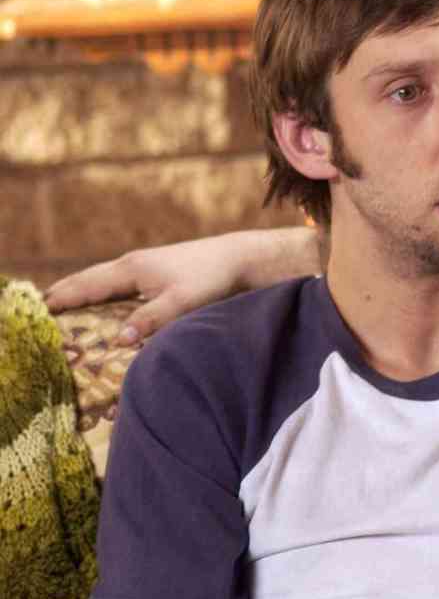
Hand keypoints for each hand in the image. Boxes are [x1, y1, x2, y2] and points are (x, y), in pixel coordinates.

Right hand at [43, 227, 319, 343]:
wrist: (241, 258)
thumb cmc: (213, 278)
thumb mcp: (183, 302)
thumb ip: (152, 320)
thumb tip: (118, 340)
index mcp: (132, 269)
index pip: (86, 286)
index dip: (61, 299)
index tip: (37, 311)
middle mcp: (133, 264)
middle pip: (88, 279)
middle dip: (63, 293)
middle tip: (38, 309)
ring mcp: (145, 266)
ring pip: (103, 280)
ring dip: (81, 291)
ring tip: (60, 304)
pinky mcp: (158, 272)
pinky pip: (119, 283)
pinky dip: (103, 292)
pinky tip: (103, 301)